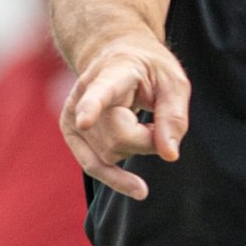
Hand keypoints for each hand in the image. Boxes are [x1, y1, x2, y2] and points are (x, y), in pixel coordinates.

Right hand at [61, 35, 190, 199]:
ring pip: (109, 155)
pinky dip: (117, 178)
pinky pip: (93, 167)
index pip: (100, 91)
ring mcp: (72, 114)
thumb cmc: (149, 69)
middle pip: (118, 137)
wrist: (117, 56)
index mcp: (112, 72)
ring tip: (138, 121)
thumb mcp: (173, 81)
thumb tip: (169, 155)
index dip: (92, 106)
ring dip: (135, 148)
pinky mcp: (71, 133)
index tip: (84, 120)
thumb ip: (174, 116)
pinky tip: (138, 189)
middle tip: (156, 118)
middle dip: (147, 139)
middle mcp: (84, 92)